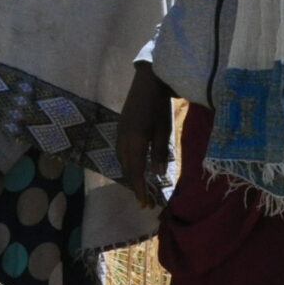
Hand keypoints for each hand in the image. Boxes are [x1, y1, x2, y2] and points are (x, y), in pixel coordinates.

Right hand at [114, 61, 174, 212]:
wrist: (149, 80)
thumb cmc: (160, 105)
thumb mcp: (164, 130)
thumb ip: (159, 152)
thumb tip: (158, 174)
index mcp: (134, 141)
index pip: (135, 171)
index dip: (140, 189)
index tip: (145, 204)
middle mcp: (122, 139)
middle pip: (126, 168)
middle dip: (135, 185)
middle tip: (144, 200)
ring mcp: (119, 133)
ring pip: (122, 161)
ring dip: (130, 175)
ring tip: (139, 186)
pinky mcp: (120, 127)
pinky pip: (120, 151)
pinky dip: (127, 163)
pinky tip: (133, 166)